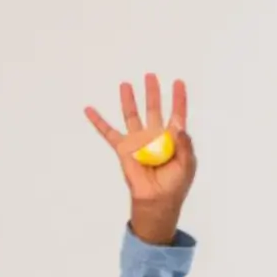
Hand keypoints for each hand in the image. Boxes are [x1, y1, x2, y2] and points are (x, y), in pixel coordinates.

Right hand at [85, 74, 195, 244]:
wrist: (157, 200)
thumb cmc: (175, 184)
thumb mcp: (187, 164)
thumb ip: (185, 145)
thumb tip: (180, 126)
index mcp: (173, 139)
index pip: (177, 114)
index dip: (179, 99)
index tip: (179, 82)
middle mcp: (155, 136)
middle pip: (153, 109)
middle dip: (153, 93)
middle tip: (151, 76)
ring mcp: (138, 140)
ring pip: (132, 115)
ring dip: (129, 100)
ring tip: (126, 84)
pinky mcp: (123, 148)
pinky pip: (108, 132)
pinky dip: (98, 121)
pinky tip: (89, 109)